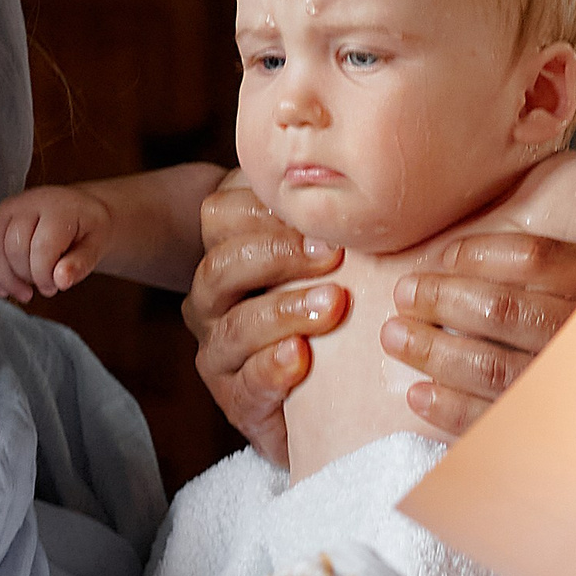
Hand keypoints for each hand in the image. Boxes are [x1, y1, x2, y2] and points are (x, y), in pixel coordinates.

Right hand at [0, 184, 111, 304]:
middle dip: (25, 277)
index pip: (41, 247)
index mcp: (57, 208)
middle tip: (44, 288)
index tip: (55, 287)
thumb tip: (61, 281)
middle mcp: (27, 203)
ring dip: (2, 278)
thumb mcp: (97, 246)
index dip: (44, 276)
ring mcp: (7, 209)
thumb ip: (81, 263)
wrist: (79, 210)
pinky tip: (4, 287)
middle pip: (12, 248)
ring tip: (23, 293)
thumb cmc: (89, 229)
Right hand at [182, 173, 345, 467]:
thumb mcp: (327, 255)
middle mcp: (211, 300)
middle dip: (276, 256)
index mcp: (226, 251)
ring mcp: (219, 351)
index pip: (220, 216)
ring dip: (283, 311)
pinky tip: (300, 357)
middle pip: (221, 268)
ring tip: (331, 306)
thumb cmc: (328, 305)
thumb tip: (363, 175)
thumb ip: (325, 217)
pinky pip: (244, 385)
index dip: (262, 211)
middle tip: (332, 256)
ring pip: (233, 326)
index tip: (316, 214)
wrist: (326, 400)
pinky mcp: (236, 400)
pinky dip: (270, 369)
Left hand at [381, 233, 575, 437]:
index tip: (438, 260)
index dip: (476, 255)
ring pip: (498, 370)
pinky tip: (419, 396)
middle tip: (404, 298)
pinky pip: (501, 424)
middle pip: (508, 312)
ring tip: (398, 339)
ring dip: (436, 353)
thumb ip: (560, 269)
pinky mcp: (570, 438)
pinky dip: (452, 410)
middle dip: (442, 302)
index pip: (538, 258)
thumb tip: (459, 258)